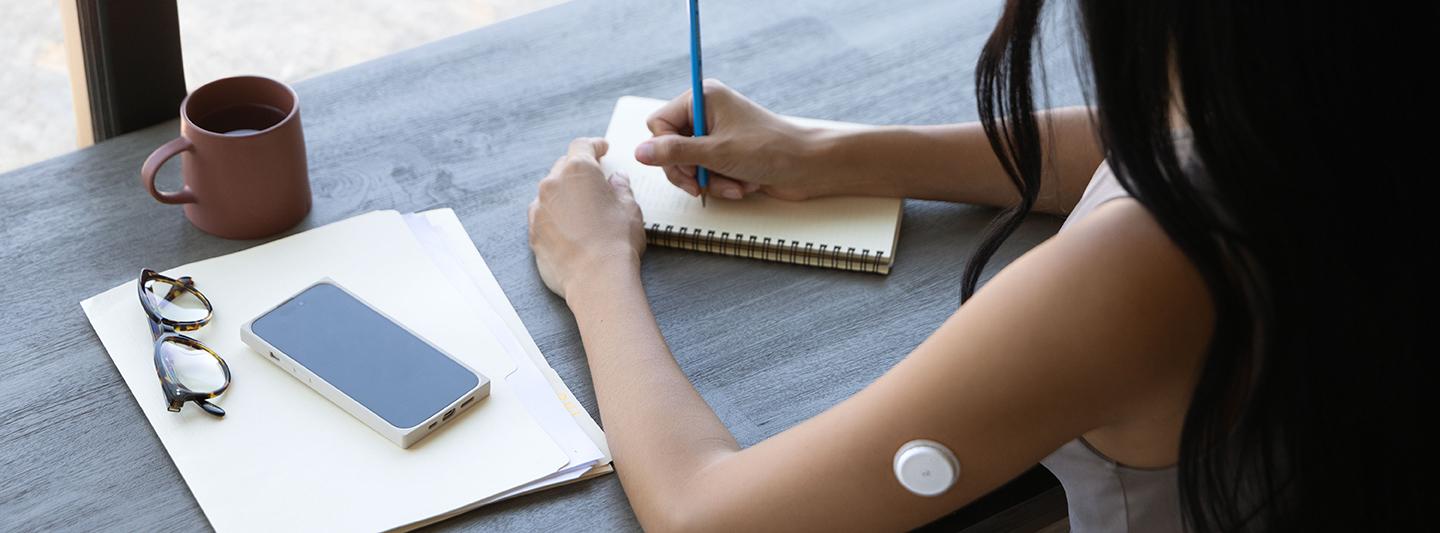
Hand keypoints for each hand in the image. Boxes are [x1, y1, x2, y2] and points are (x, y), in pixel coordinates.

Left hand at [528, 138, 645, 298]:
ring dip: (565, 195)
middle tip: (596, 182)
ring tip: (583, 209)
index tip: (602, 149)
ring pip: (551, 192)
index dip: (594, 146)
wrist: (597, 279)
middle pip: (564, 167)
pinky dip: (555, 216)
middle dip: (580, 172)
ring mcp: (539, 208)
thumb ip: (621, 188)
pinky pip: (544, 215)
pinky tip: (570, 228)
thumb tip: (616, 180)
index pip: (582, 146)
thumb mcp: (630, 208)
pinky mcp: (533, 231)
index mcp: (579, 170)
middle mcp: (553, 183)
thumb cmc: (618, 242)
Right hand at [637, 80, 832, 200]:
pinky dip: (722, 184)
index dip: (666, 150)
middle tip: (701, 184)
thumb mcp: (716, 152)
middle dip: (689, 171)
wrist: (809, 166)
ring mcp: (717, 134)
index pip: (658, 124)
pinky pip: (707, 173)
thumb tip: (639, 152)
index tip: (686, 166)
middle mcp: (707, 112)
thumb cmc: (769, 150)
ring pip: (689, 165)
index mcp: (702, 97)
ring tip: (733, 184)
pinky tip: (743, 186)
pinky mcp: (727, 154)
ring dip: (709, 181)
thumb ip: (674, 153)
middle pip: (670, 147)